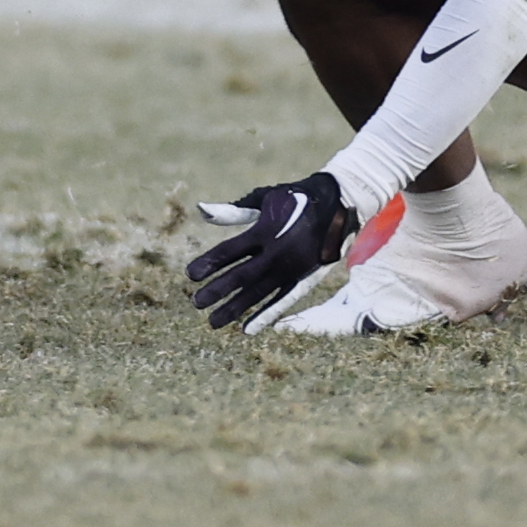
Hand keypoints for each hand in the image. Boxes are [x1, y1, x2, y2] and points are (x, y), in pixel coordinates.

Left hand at [187, 172, 355, 331]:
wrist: (337, 205)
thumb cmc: (293, 198)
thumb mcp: (264, 199)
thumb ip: (234, 211)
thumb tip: (202, 211)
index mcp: (265, 231)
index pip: (230, 251)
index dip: (209, 263)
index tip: (189, 274)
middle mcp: (278, 254)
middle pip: (242, 277)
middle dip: (218, 291)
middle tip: (195, 303)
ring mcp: (291, 269)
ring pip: (259, 294)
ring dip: (236, 309)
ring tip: (214, 323)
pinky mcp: (303, 279)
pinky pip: (281, 301)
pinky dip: (265, 315)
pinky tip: (248, 328)